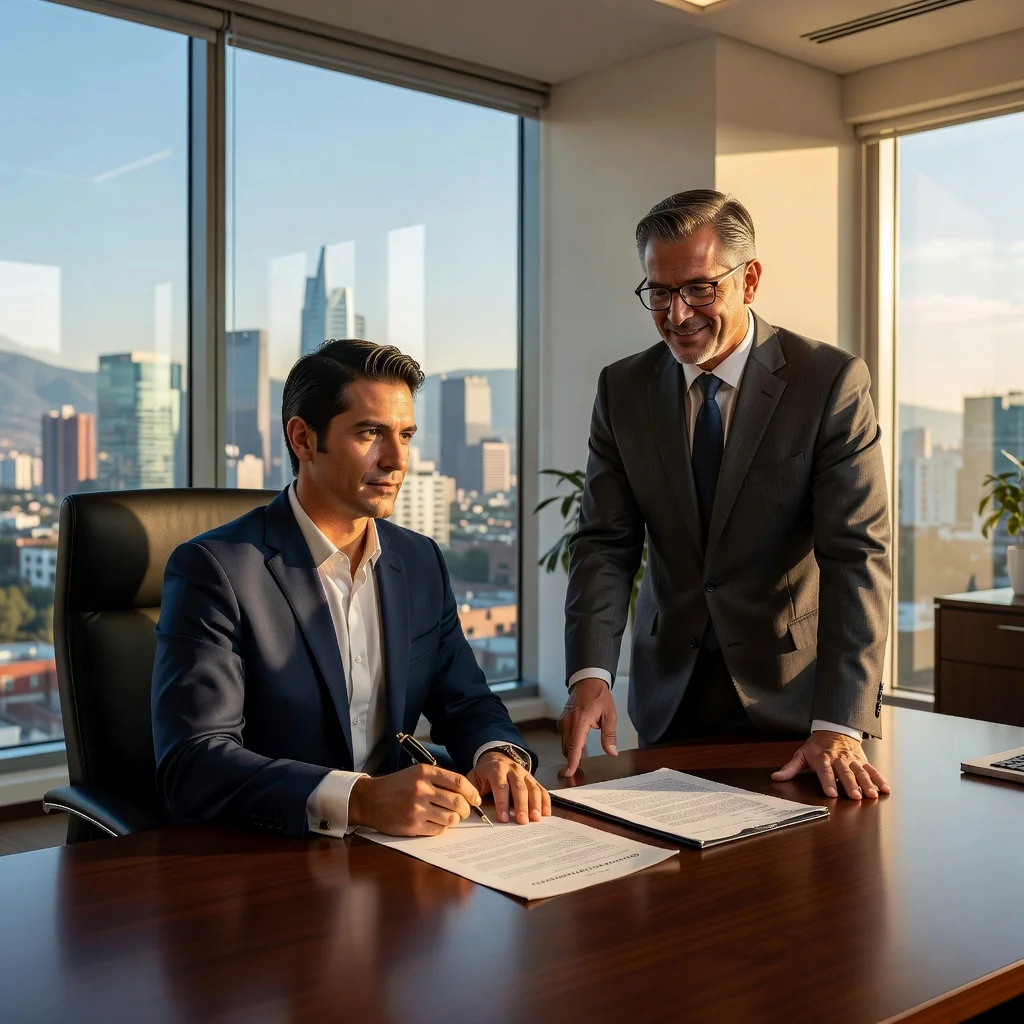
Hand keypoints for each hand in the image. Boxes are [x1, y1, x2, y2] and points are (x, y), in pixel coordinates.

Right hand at [348, 764, 482, 835]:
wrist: (370, 800)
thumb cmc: (396, 786)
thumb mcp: (416, 773)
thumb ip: (438, 779)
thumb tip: (465, 792)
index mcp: (424, 772)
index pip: (458, 782)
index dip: (472, 792)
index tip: (476, 799)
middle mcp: (421, 789)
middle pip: (458, 802)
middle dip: (467, 809)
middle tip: (465, 811)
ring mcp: (417, 808)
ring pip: (451, 818)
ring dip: (455, 819)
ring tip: (451, 817)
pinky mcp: (412, 825)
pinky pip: (438, 829)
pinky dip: (442, 828)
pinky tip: (436, 823)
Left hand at [467, 753, 550, 824]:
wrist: (495, 758)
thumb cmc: (484, 773)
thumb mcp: (474, 778)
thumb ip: (472, 791)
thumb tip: (470, 807)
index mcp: (496, 769)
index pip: (501, 786)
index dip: (502, 803)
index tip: (504, 818)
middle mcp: (513, 770)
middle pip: (519, 788)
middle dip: (521, 805)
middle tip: (522, 821)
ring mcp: (524, 773)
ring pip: (532, 788)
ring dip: (536, 804)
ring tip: (536, 818)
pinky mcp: (532, 779)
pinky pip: (541, 788)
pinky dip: (545, 801)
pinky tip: (546, 813)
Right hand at [557, 677, 617, 776]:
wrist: (587, 682)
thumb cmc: (599, 697)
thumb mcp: (610, 715)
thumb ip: (609, 735)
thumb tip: (612, 752)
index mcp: (580, 720)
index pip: (574, 745)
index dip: (572, 761)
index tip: (569, 772)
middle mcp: (568, 722)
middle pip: (567, 748)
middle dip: (572, 760)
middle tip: (579, 771)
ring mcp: (563, 721)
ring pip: (565, 745)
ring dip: (572, 753)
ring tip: (581, 759)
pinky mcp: (562, 722)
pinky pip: (565, 738)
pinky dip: (571, 745)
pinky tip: (580, 747)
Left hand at [772, 731, 890, 798]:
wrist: (835, 728)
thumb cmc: (817, 745)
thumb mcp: (802, 754)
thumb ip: (791, 767)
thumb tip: (776, 777)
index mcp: (823, 757)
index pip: (824, 771)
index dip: (827, 782)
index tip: (831, 793)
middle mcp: (839, 758)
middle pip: (845, 772)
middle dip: (850, 784)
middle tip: (856, 796)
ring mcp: (852, 759)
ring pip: (861, 771)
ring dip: (867, 783)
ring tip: (872, 795)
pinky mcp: (862, 759)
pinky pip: (872, 769)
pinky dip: (879, 779)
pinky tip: (885, 789)